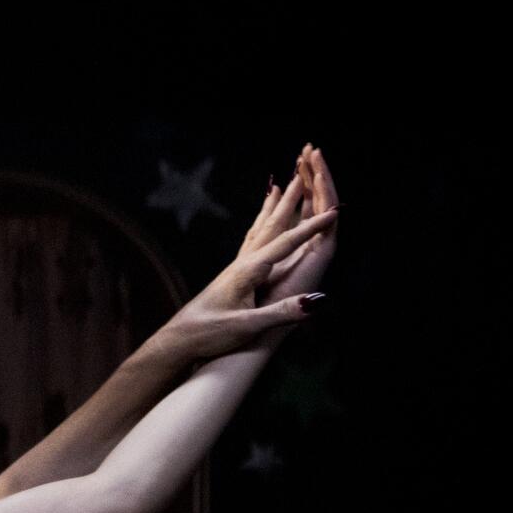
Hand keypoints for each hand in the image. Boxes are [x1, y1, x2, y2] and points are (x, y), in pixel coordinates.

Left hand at [153, 143, 338, 363]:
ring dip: (274, 206)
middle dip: (291, 199)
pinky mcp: (231, 275)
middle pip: (272, 224)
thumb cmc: (210, 334)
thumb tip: (316, 301)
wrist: (177, 341)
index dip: (312, 227)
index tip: (335, 211)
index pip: (286, 242)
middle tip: (303, 171)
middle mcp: (242, 262)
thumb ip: (281, 313)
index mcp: (249, 270)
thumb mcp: (248, 326)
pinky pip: (251, 241)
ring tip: (279, 185)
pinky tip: (261, 223)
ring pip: (260, 229)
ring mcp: (235, 267)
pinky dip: (261, 224)